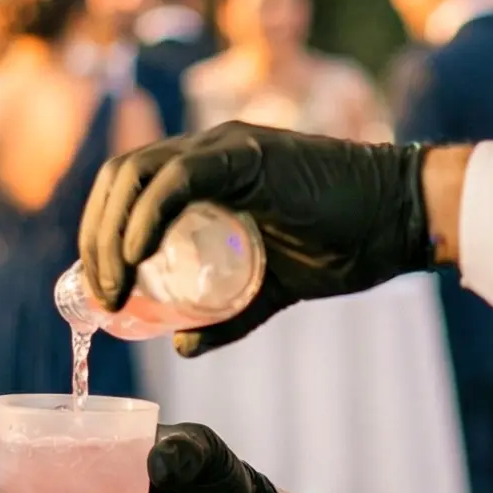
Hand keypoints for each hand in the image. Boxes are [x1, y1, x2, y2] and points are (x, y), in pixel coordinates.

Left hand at [78, 123, 430, 356]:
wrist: (398, 220)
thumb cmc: (346, 244)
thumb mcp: (272, 287)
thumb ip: (229, 314)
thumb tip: (183, 346)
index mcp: (207, 169)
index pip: (129, 188)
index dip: (101, 234)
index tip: (102, 291)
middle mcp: (207, 148)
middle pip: (120, 180)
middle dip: (95, 238)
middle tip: (101, 297)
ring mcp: (224, 147)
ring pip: (136, 174)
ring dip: (110, 232)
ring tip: (112, 286)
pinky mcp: (244, 156)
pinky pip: (175, 179)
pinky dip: (145, 217)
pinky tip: (136, 256)